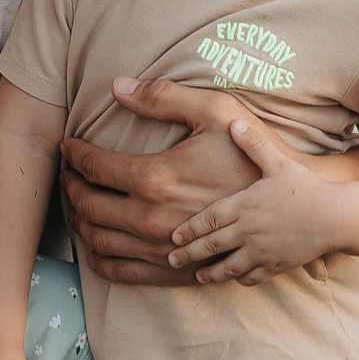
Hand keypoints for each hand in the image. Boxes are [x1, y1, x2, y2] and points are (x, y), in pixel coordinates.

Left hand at [58, 78, 264, 284]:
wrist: (290, 209)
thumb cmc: (252, 156)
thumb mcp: (215, 111)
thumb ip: (163, 96)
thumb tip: (117, 86)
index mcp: (155, 177)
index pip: (94, 167)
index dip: (74, 155)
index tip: (68, 147)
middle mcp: (150, 218)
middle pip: (88, 206)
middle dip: (71, 188)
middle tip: (68, 176)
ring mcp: (160, 249)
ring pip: (99, 240)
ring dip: (80, 223)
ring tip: (78, 206)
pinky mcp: (175, 271)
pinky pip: (124, 272)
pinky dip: (102, 261)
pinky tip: (97, 250)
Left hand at [164, 118, 344, 283]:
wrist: (337, 218)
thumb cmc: (307, 188)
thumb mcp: (279, 162)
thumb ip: (254, 144)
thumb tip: (234, 123)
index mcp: (245, 205)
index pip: (209, 220)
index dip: (189, 229)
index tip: (173, 236)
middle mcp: (249, 231)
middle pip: (211, 246)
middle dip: (189, 254)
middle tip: (171, 259)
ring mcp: (262, 251)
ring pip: (228, 266)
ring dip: (210, 273)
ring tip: (198, 275)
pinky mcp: (276, 265)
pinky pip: (252, 277)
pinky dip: (239, 279)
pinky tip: (232, 278)